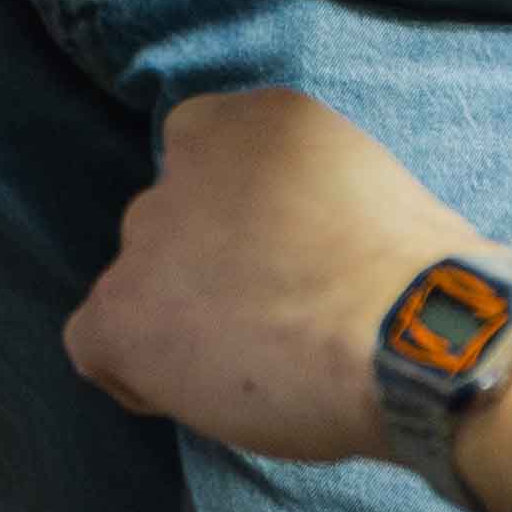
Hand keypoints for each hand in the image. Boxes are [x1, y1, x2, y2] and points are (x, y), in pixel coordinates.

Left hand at [62, 88, 487, 464]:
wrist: (406, 334)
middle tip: (266, 319)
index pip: (205, 153)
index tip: (267, 258)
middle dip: (204, 267)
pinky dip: (131, 372)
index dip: (228, 215)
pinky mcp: (124, 309)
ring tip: (242, 366)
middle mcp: (183, 163)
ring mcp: (147, 234)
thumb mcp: (368, 189)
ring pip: (138, 280)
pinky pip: (93, 343)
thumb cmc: (417, 278)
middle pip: (171, 221)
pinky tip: (184, 393)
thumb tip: (293, 244)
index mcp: (254, 118)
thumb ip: (305, 195)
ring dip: (176, 317)